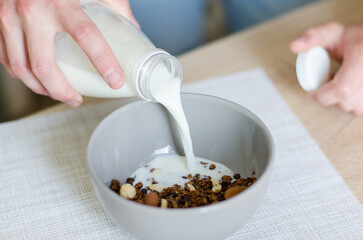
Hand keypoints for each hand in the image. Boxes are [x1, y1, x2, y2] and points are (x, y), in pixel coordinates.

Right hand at [0, 0, 138, 106]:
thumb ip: (114, 5)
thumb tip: (131, 30)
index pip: (86, 36)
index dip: (103, 62)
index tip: (115, 81)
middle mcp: (32, 9)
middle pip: (44, 66)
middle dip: (62, 91)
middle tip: (77, 99)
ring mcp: (9, 16)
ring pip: (21, 68)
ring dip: (41, 88)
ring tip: (58, 94)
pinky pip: (6, 59)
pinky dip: (22, 74)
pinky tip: (36, 78)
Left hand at [290, 21, 362, 114]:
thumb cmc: (353, 37)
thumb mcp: (332, 32)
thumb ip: (312, 36)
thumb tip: (294, 46)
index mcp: (362, 57)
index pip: (342, 89)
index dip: (323, 95)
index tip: (312, 93)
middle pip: (347, 101)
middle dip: (331, 96)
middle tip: (329, 81)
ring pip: (356, 108)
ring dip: (343, 100)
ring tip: (342, 82)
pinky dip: (354, 102)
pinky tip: (352, 88)